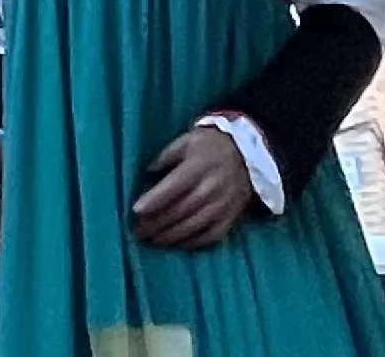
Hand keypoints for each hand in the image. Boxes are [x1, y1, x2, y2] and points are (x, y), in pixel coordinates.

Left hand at [128, 121, 252, 250]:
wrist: (248, 154)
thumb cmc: (210, 146)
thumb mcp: (186, 141)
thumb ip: (165, 157)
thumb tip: (147, 173)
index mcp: (198, 167)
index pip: (173, 187)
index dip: (154, 200)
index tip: (136, 211)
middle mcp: (211, 187)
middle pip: (180, 210)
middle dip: (157, 223)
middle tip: (138, 231)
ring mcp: (223, 204)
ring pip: (193, 226)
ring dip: (171, 236)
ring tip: (153, 240)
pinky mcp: (231, 216)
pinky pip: (212, 235)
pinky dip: (194, 242)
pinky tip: (178, 243)